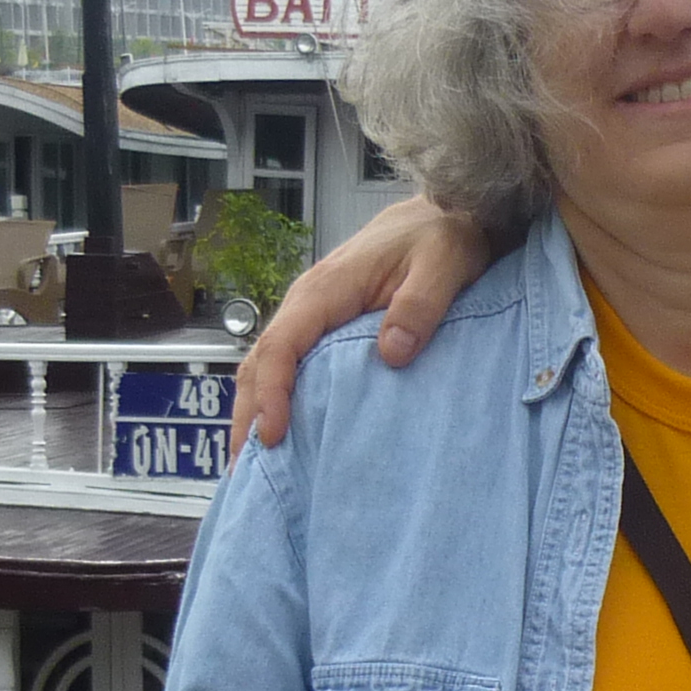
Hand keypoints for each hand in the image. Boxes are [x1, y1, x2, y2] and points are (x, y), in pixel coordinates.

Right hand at [236, 200, 496, 443]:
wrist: (442, 215)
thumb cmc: (442, 237)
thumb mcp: (444, 264)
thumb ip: (420, 306)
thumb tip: (391, 353)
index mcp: (327, 290)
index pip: (283, 345)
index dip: (273, 392)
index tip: (274, 436)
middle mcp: (307, 303)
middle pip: (259, 363)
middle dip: (247, 417)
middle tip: (245, 475)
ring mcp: (311, 315)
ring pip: (265, 367)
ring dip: (253, 412)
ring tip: (250, 468)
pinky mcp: (322, 327)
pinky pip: (286, 365)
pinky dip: (272, 400)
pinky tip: (279, 435)